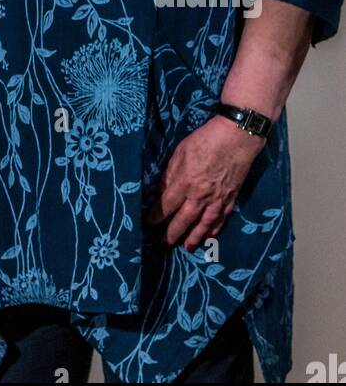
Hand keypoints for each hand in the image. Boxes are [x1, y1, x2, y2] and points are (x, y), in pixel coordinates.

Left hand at [144, 114, 264, 250]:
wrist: (237, 137)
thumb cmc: (205, 140)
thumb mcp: (180, 152)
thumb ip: (171, 173)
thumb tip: (162, 190)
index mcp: (185, 182)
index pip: (166, 206)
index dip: (156, 216)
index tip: (149, 223)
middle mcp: (200, 196)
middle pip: (183, 219)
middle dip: (172, 233)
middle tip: (163, 244)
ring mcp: (217, 199)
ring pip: (203, 224)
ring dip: (194, 237)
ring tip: (186, 247)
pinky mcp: (231, 198)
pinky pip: (221, 218)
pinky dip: (215, 229)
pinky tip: (210, 236)